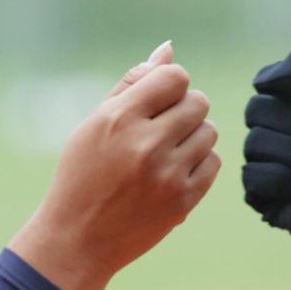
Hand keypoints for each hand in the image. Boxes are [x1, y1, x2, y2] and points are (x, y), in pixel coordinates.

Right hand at [11, 41, 219, 289]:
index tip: (156, 103)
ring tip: (164, 153)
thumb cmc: (82, 175)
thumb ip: (132, 84)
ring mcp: (166, 175)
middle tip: (159, 130)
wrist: (77, 239)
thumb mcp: (94, 124)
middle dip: (183, 110)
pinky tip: (172, 173)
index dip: (170, 86)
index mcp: (118, 118)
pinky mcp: (182, 201)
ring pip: (209, 132)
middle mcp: (145, 144)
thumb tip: (168, 50)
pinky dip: (198, 163)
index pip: (175, 77)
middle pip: (197, 102)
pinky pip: (213, 163)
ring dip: (192, 137)